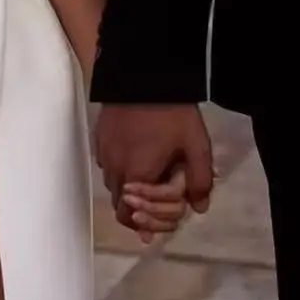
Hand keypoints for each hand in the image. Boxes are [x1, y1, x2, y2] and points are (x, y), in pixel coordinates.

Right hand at [95, 104, 212, 231]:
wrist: (142, 74)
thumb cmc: (171, 112)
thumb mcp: (196, 146)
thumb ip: (200, 181)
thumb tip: (199, 208)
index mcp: (137, 175)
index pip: (130, 217)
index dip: (145, 225)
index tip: (160, 223)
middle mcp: (114, 168)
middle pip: (119, 205)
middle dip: (138, 210)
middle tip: (158, 204)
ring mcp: (104, 151)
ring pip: (113, 184)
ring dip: (129, 191)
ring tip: (149, 179)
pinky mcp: (99, 136)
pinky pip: (108, 165)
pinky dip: (120, 171)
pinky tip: (136, 158)